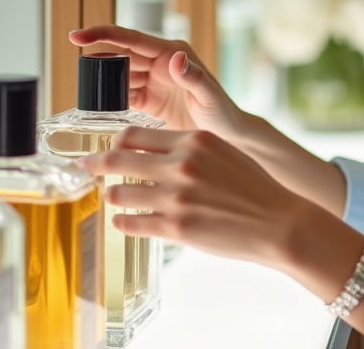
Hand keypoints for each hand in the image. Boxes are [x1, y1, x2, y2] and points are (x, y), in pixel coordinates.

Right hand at [69, 25, 245, 138]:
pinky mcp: (149, 100)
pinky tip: (97, 108)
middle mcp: (160, 63)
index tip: (76, 35)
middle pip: (120, 56)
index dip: (103, 35)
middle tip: (79, 74)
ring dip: (101, 83)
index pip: (131, 39)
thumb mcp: (209, 96)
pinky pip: (122, 96)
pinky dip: (109, 100)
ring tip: (84, 92)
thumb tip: (176, 57)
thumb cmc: (223, 113)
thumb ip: (194, 77)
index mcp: (172, 53)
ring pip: (118, 76)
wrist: (227, 137)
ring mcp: (153, 81)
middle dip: (97, 61)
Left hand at [82, 127, 308, 267]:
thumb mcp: (223, 153)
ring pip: (120, 193)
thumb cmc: (253, 187)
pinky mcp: (176, 228)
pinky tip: (123, 221)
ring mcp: (177, 197)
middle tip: (85, 166)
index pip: (136, 135)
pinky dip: (123, 221)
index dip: (115, 142)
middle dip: (96, 163)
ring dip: (112, 196)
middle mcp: (182, 165)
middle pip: (119, 158)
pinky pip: (132, 223)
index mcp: (194, 140)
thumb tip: (155, 152)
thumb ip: (190, 149)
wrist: (278, 222)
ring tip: (112, 198)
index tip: (107, 147)